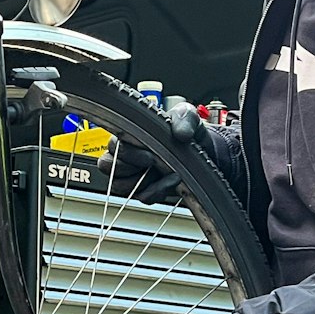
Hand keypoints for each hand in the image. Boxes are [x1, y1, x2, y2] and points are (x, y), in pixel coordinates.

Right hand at [98, 99, 225, 203]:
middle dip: (132, 166)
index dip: (127, 152)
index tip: (148, 153)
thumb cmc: (190, 131)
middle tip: (152, 161)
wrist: (206, 151)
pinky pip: (142, 197)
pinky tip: (172, 181)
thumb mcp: (189, 116)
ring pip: (121, 186)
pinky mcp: (147, 189)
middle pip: (108, 166)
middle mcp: (128, 155)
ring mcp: (136, 174)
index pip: (111, 146)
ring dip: (144, 181)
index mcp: (130, 135)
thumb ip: (185, 118)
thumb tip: (180, 133)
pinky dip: (158, 191)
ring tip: (165, 171)